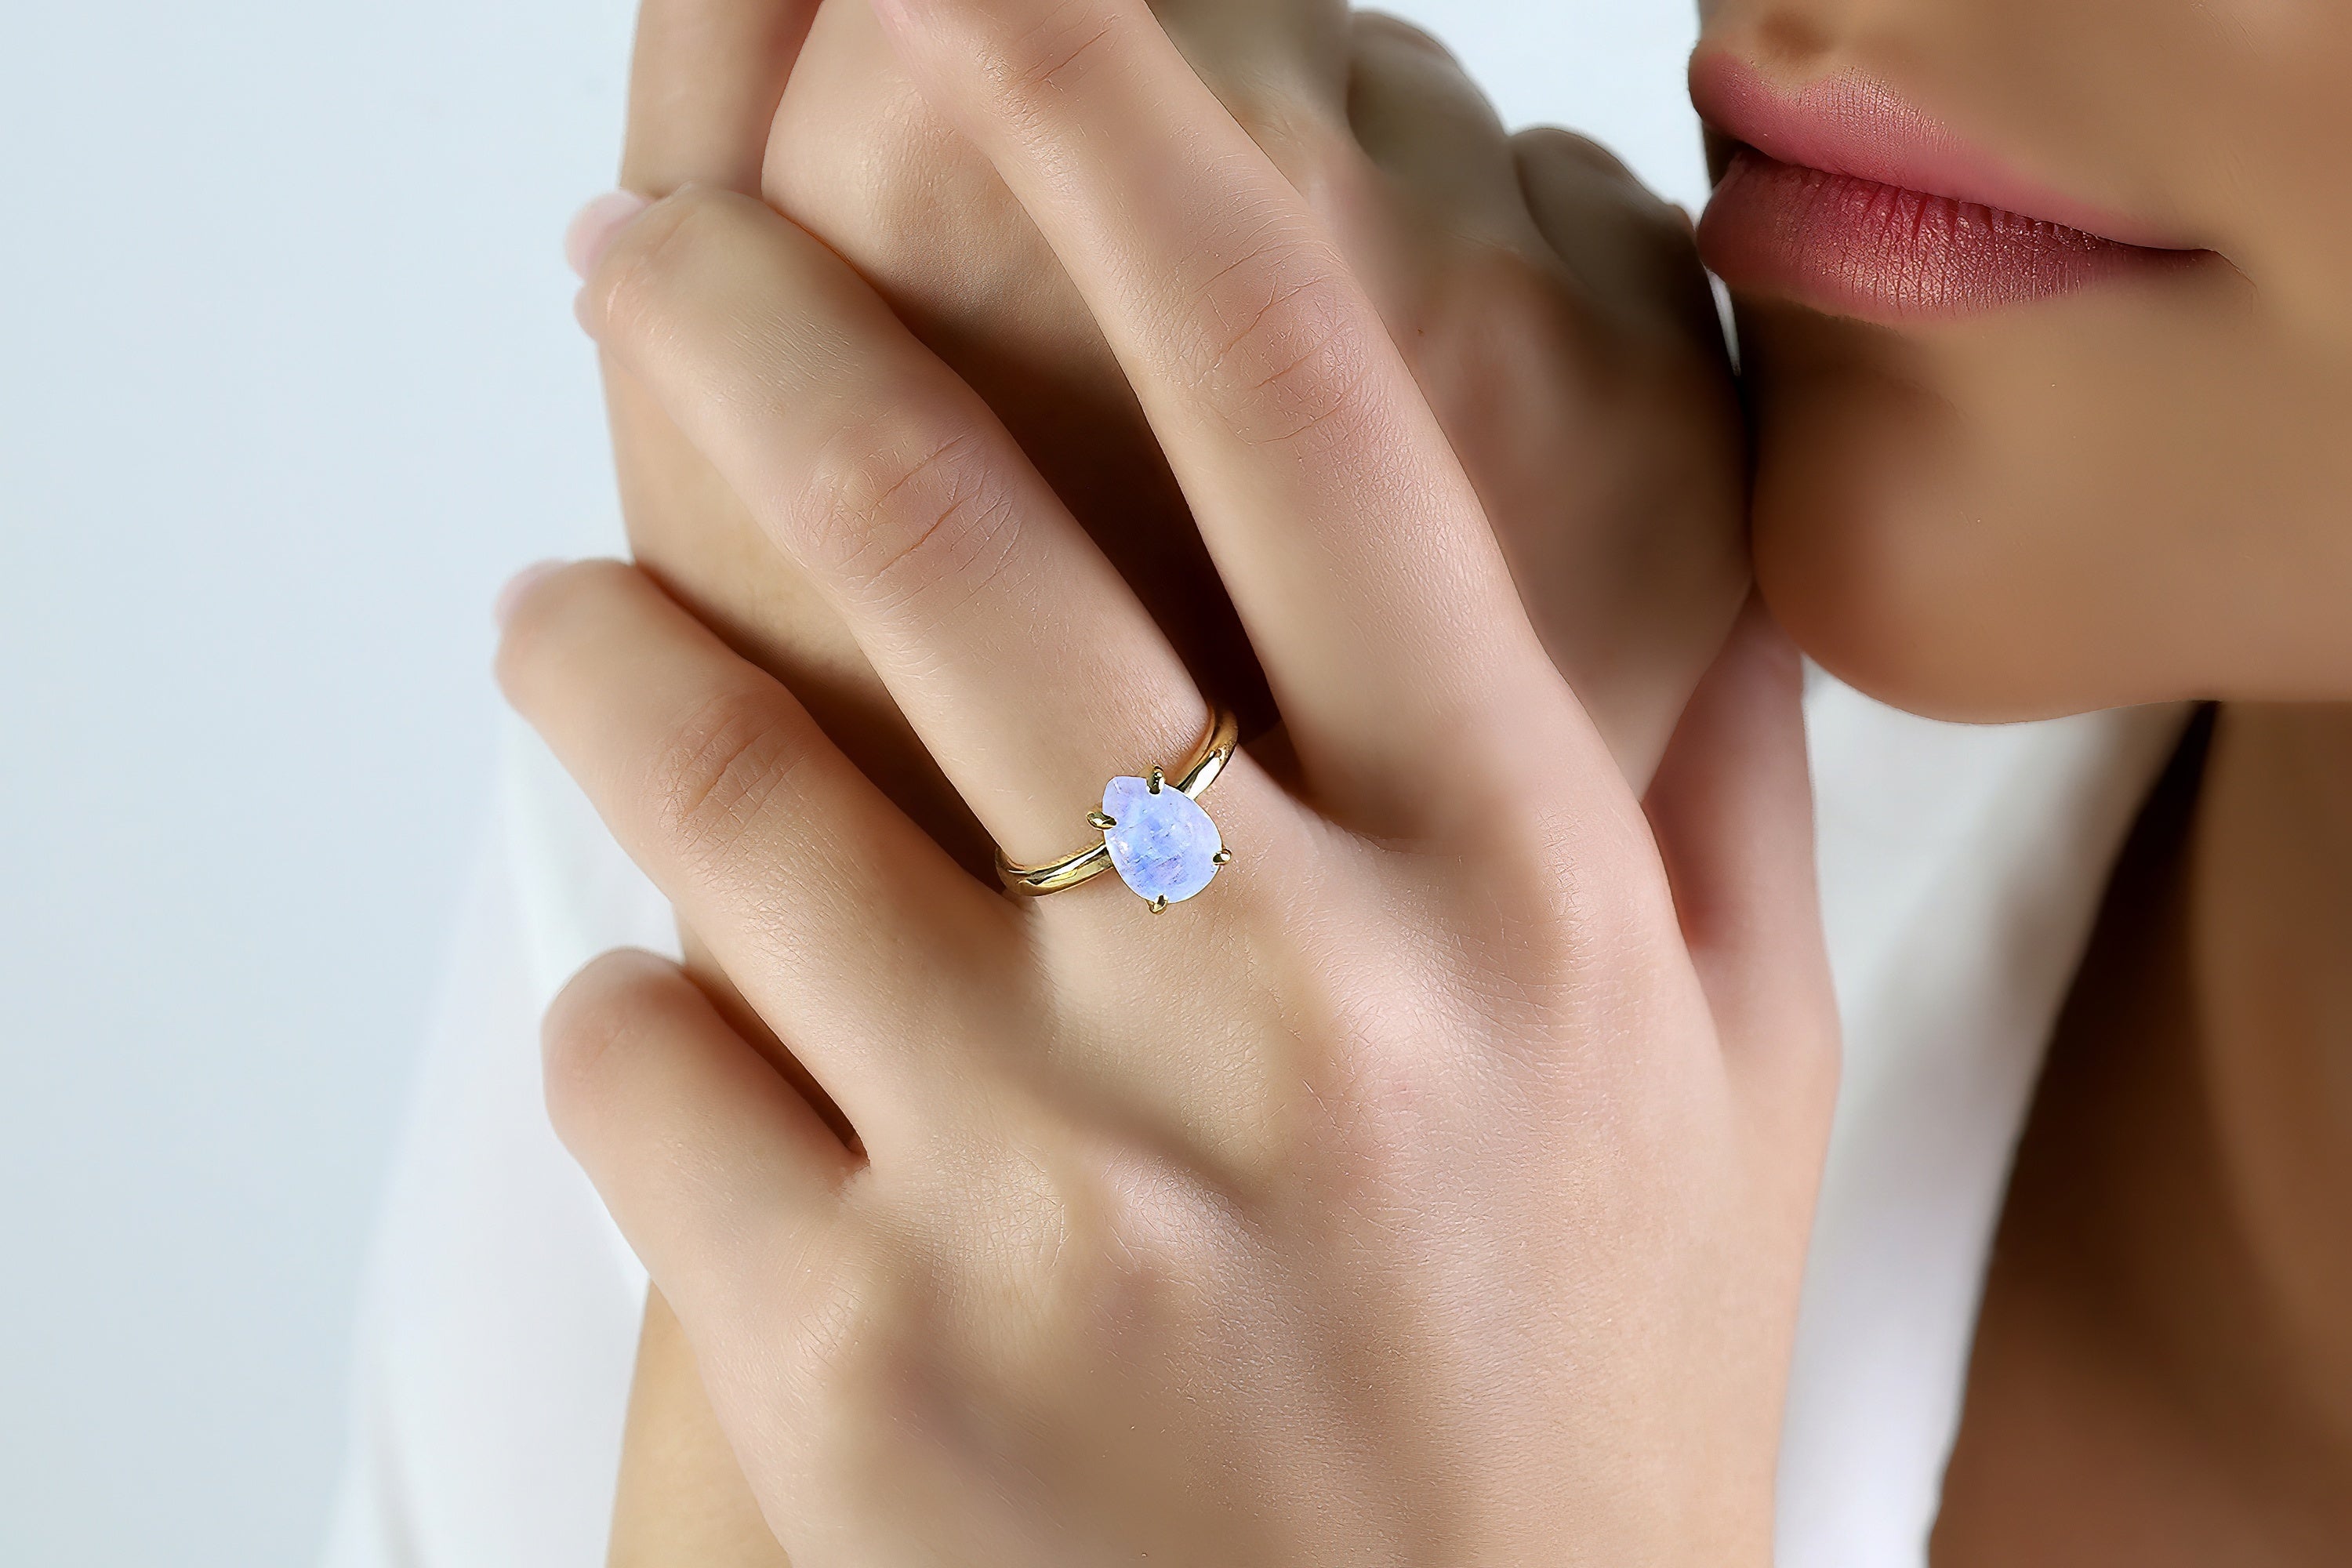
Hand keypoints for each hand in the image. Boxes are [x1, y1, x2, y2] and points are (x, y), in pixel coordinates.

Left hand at [509, 0, 1833, 1559]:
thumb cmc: (1562, 1418)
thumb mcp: (1725, 1096)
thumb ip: (1703, 791)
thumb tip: (1699, 530)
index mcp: (1514, 887)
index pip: (1303, 394)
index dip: (1130, 137)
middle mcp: (1295, 1000)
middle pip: (946, 517)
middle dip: (744, 316)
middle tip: (645, 249)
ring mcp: (1061, 1182)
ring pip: (710, 786)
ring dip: (598, 655)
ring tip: (561, 617)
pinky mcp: (863, 1360)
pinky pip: (635, 1058)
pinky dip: (618, 1009)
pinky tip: (664, 1012)